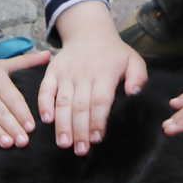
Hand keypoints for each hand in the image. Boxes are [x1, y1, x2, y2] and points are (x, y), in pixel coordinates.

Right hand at [37, 29, 145, 154]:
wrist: (89, 32)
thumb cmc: (113, 53)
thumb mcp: (133, 60)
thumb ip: (138, 77)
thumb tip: (134, 94)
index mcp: (105, 73)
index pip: (100, 101)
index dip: (98, 121)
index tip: (97, 139)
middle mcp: (84, 73)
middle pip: (80, 106)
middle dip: (80, 130)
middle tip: (80, 150)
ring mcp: (66, 73)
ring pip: (63, 101)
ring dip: (62, 124)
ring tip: (64, 143)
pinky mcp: (52, 71)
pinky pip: (45, 89)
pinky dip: (44, 104)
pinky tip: (46, 120)